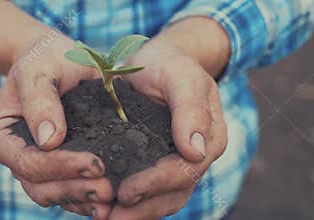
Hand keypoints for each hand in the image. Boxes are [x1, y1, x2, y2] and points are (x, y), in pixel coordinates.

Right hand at [0, 32, 112, 218]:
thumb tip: (49, 140)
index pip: (28, 161)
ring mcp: (39, 165)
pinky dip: (87, 198)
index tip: (94, 164)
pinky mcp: (60, 167)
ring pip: (55, 194)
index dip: (60, 167)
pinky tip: (110, 201)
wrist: (57, 62)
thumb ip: (40, 100)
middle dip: (75, 189)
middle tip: (108, 190)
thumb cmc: (44, 60)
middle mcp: (18, 156)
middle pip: (41, 185)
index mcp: (4, 136)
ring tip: (112, 199)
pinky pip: (69, 190)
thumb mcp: (39, 69)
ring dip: (83, 199)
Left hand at [109, 27, 227, 218]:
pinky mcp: (157, 161)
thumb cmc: (171, 64)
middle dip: (143, 209)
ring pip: (162, 199)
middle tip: (109, 217)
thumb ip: (190, 108)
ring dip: (136, 213)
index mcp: (209, 137)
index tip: (126, 193)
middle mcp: (196, 155)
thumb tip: (194, 150)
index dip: (156, 184)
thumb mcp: (181, 76)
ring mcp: (177, 161)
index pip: (185, 171)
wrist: (159, 62)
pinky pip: (149, 190)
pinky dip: (132, 202)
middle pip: (174, 193)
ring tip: (105, 217)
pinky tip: (108, 204)